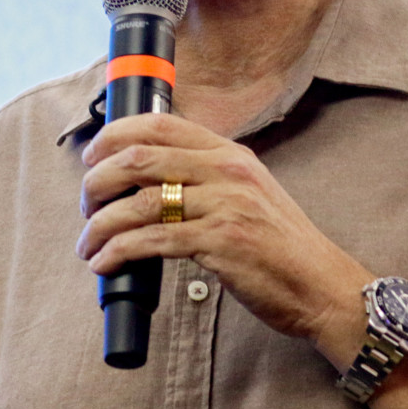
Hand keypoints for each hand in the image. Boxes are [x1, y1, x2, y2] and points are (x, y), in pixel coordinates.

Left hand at [78, 113, 367, 360]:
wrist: (321, 285)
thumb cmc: (280, 246)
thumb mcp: (250, 193)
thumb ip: (208, 178)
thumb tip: (147, 181)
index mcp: (230, 153)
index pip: (161, 123)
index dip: (114, 135)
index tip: (91, 156)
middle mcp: (227, 170)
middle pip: (139, 158)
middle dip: (97, 182)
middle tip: (86, 205)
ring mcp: (226, 205)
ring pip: (139, 203)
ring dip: (100, 226)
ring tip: (88, 244)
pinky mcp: (221, 242)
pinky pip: (152, 241)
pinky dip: (118, 252)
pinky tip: (106, 263)